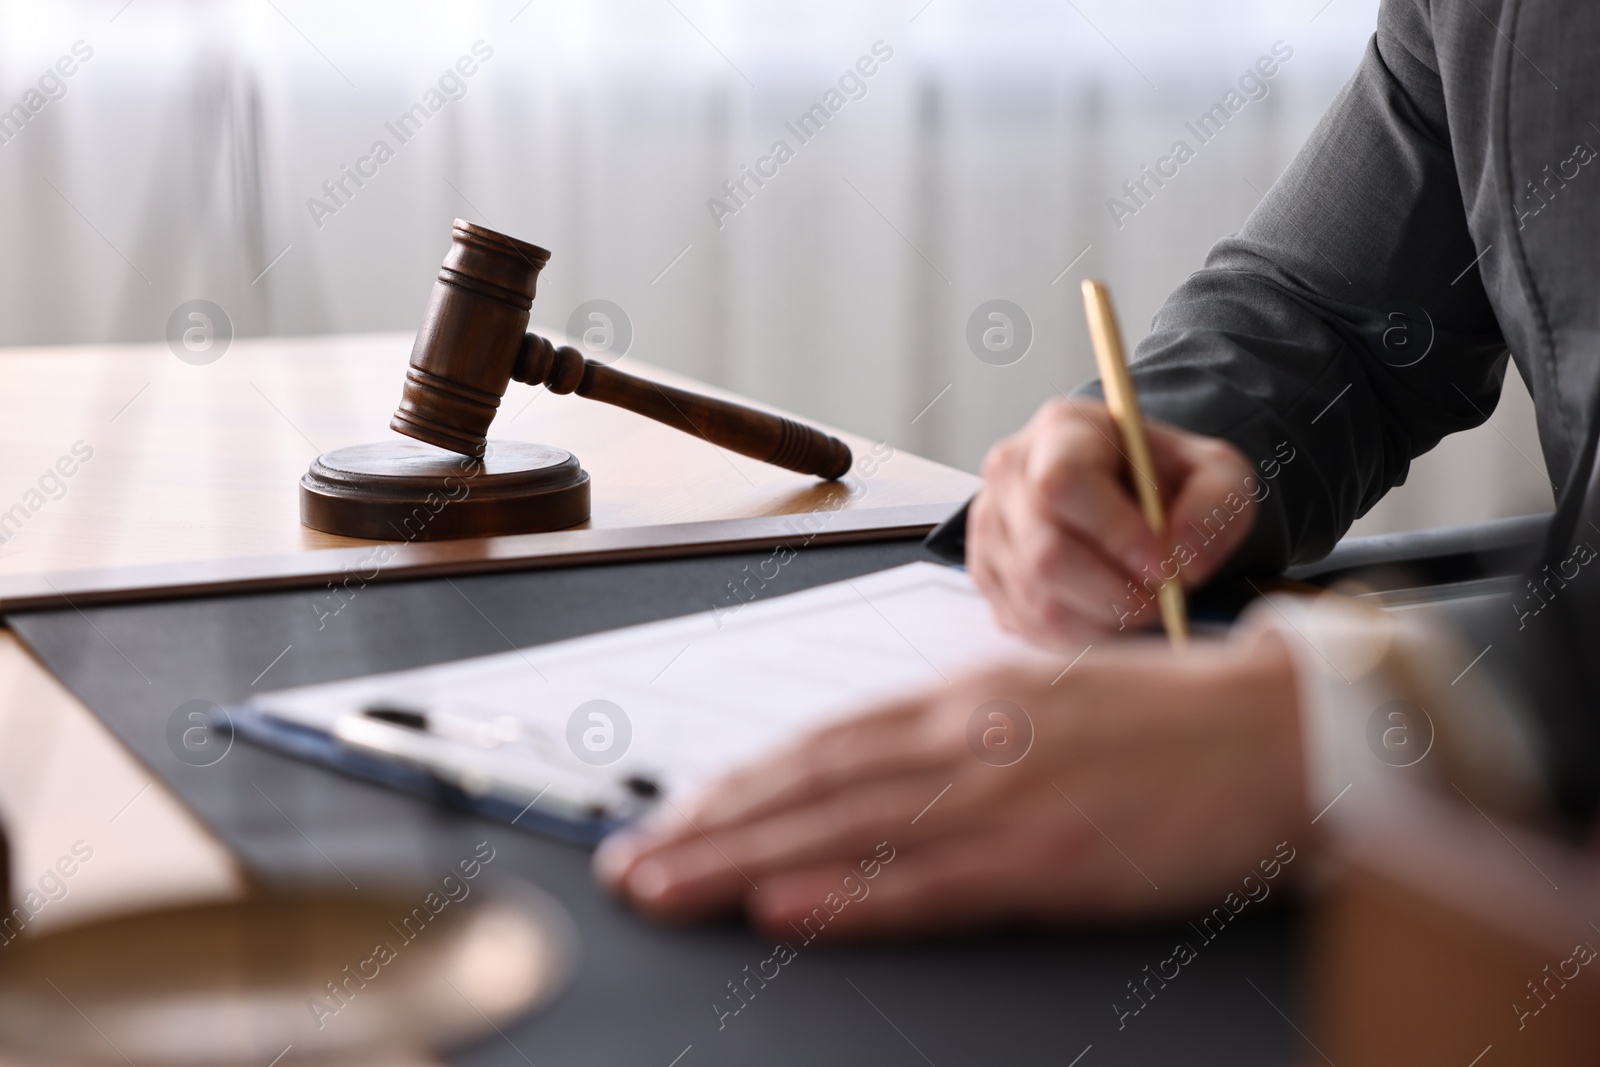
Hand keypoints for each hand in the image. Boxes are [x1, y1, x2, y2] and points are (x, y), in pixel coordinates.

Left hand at [592, 628, 1307, 937]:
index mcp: (966, 698)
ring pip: (846, 829)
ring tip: (665, 886)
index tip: (668, 815)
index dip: (736, 782)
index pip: (821, 740)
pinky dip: (850, 897)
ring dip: (743, 860)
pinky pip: (932, 881)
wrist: (1281, 731)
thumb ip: (953, 733)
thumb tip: (870, 765)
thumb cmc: (1164, 724)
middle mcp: (968, 736)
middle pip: (810, 784)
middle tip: (628, 864)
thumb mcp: (1040, 703)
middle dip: (708, 825)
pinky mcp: (1052, 857)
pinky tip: (786, 910)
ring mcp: (1006, 795)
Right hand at [968, 397, 1257, 648]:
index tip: (1165, 566)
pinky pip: (1028, 625)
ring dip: (1102, 620)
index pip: (1064, 484)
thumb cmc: (1163, 478)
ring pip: (1037, 600)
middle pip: (1045, 554)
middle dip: (1115, 593)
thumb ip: (1215, 503)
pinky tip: (1110, 614)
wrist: (1125, 490)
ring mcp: (988, 528)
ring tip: (1140, 606)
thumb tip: (1183, 559)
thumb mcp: (1213, 470)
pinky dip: (1079, 636)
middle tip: (1162, 601)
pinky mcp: (985, 576)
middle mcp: (1009, 474)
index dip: (1115, 534)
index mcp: (1061, 430)